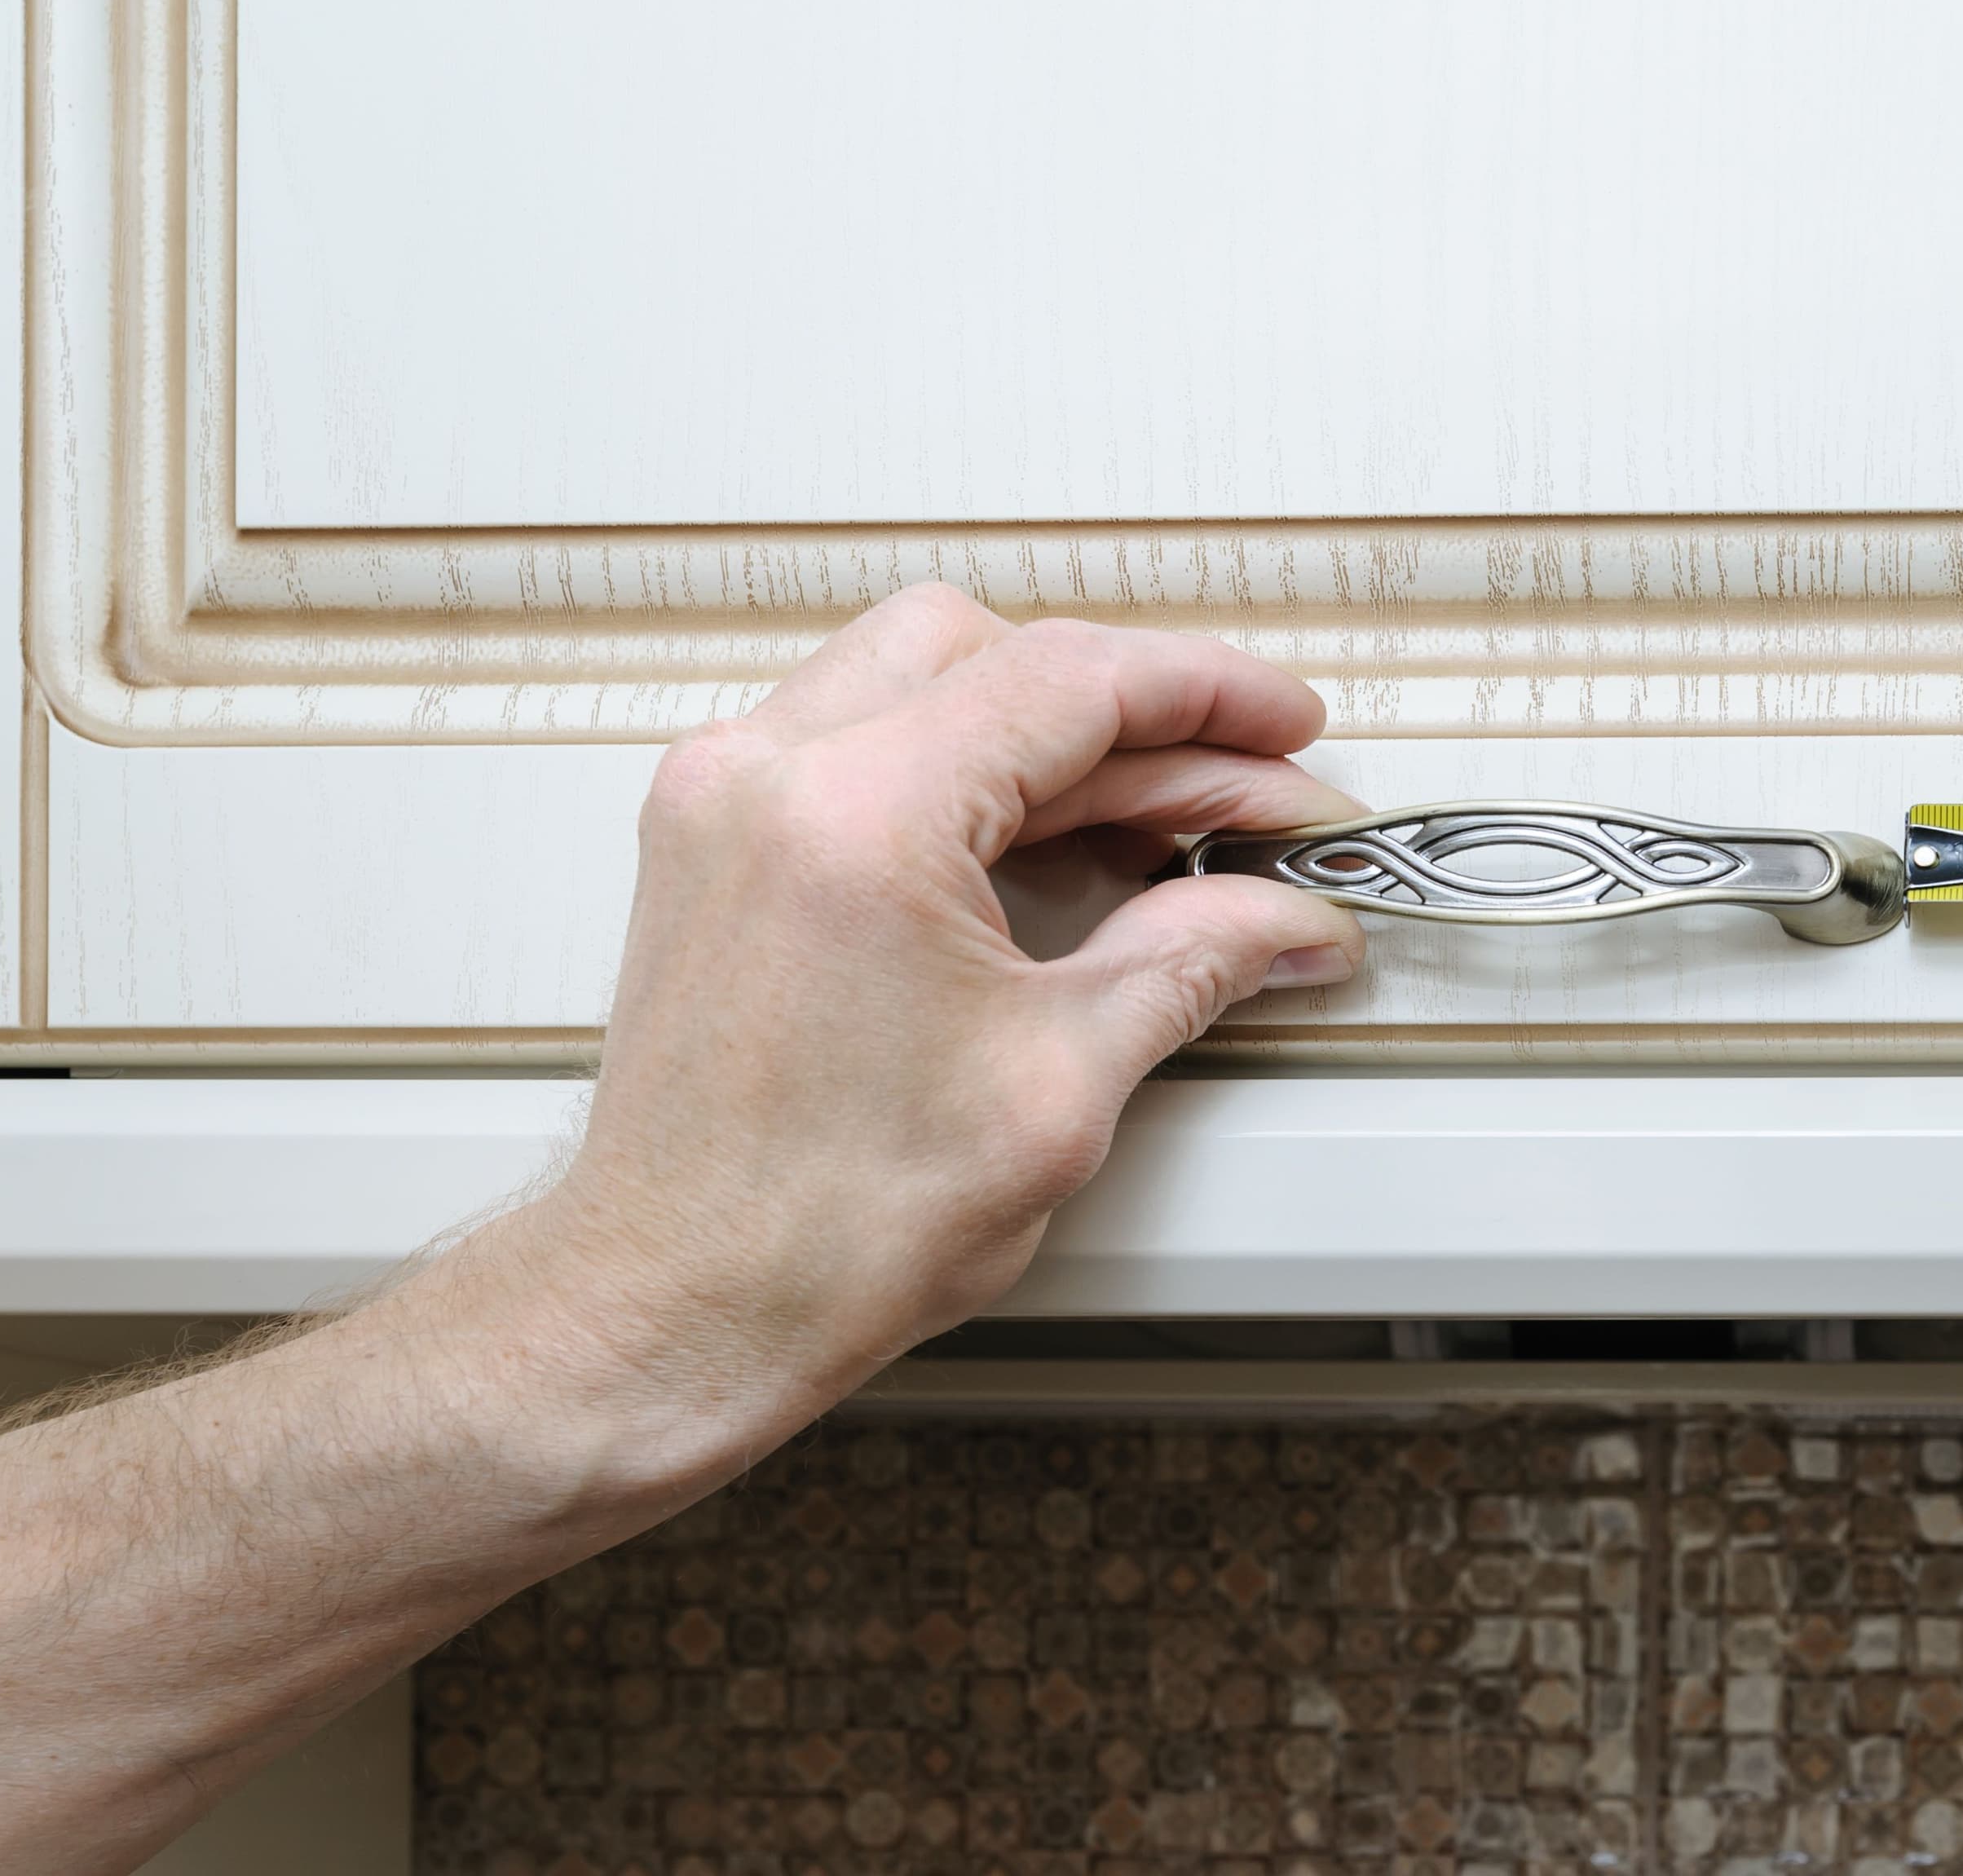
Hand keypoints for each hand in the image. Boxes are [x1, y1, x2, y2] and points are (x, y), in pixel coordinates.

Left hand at [516, 585, 1365, 1442]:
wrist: (673, 1310)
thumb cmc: (815, 1233)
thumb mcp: (1060, 1085)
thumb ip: (1192, 962)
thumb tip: (1286, 917)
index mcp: (855, 817)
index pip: (1070, 679)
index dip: (1210, 695)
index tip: (1289, 728)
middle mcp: (768, 778)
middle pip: (999, 652)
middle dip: (1142, 709)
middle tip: (1247, 783)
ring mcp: (725, 802)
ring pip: (929, 677)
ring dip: (1058, 734)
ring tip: (1168, 822)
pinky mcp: (717, 842)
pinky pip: (866, 739)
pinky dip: (975, 768)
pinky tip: (1061, 840)